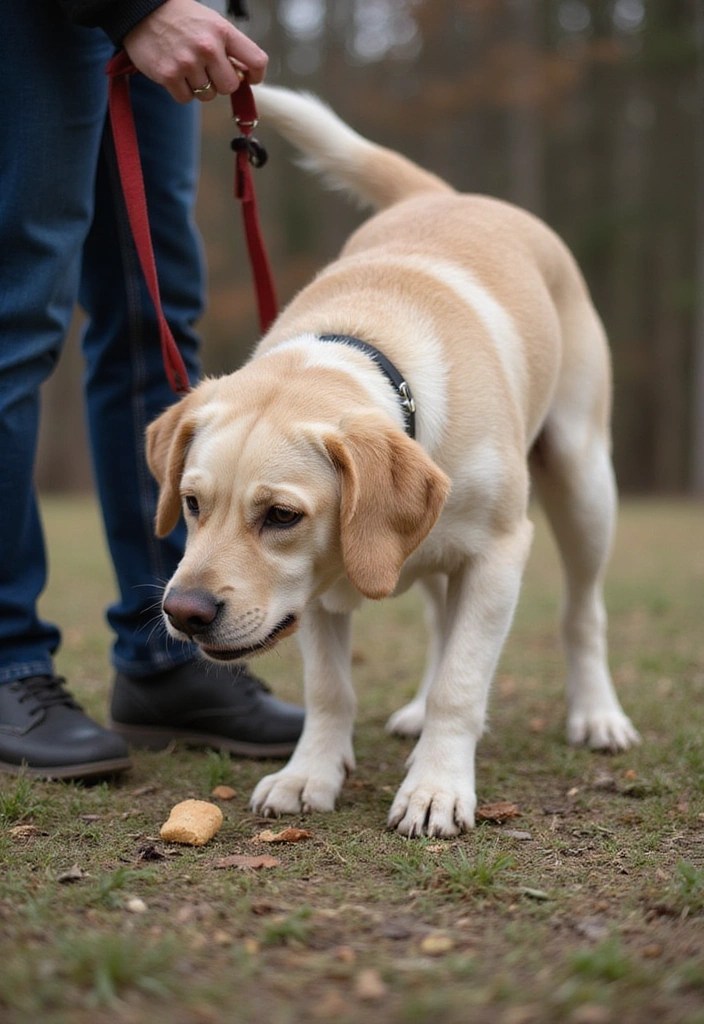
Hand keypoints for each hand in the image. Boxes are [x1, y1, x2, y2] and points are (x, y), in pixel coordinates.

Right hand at [123, 0, 267, 103]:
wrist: (141, 10)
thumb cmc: (180, 19)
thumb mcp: (211, 23)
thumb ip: (229, 47)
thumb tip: (244, 76)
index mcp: (222, 31)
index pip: (256, 61)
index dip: (256, 75)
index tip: (250, 79)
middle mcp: (207, 47)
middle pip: (230, 86)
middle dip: (221, 83)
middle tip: (208, 71)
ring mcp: (187, 62)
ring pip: (207, 96)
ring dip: (199, 87)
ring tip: (187, 67)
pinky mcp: (168, 75)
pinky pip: (186, 98)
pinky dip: (182, 91)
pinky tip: (175, 72)